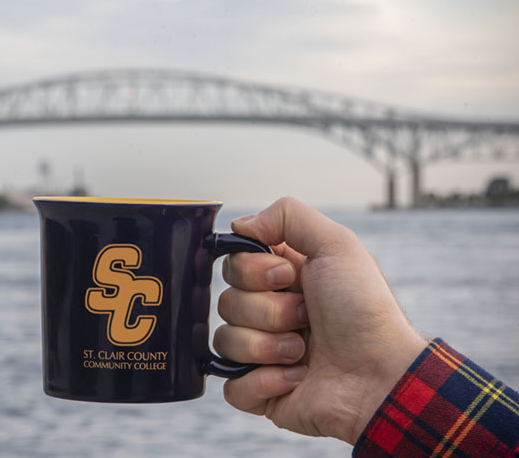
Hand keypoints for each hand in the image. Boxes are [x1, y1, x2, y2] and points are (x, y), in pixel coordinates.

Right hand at [214, 197, 426, 443]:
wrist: (383, 376)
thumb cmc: (365, 310)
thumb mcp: (337, 244)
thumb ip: (287, 215)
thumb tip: (240, 226)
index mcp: (280, 279)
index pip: (233, 265)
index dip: (254, 272)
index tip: (288, 277)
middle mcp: (268, 313)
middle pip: (226, 302)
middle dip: (269, 311)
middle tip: (306, 317)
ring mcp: (261, 354)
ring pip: (225, 342)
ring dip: (269, 346)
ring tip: (303, 352)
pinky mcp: (260, 392)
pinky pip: (232, 386)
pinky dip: (263, 382)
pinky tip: (296, 379)